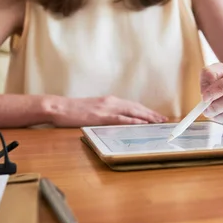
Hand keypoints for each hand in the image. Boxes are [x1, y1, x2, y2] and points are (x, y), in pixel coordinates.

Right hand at [49, 95, 167, 126]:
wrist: (59, 107)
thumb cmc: (73, 110)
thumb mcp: (93, 109)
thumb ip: (106, 112)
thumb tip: (116, 120)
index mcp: (109, 100)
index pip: (132, 105)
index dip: (146, 110)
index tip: (157, 116)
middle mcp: (111, 102)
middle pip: (136, 107)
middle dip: (151, 113)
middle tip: (164, 119)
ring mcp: (106, 108)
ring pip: (131, 111)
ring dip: (146, 116)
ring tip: (158, 121)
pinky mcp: (100, 116)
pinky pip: (120, 118)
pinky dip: (132, 120)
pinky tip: (141, 122)